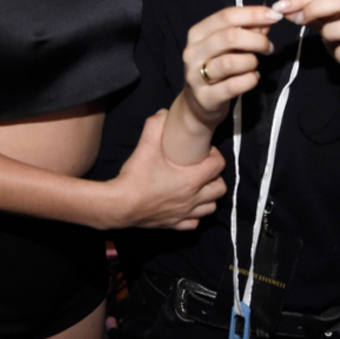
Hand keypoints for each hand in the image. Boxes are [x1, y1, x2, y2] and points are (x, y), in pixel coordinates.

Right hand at [111, 110, 226, 230]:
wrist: (120, 205)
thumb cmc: (135, 177)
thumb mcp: (145, 146)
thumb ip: (155, 125)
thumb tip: (163, 113)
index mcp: (191, 179)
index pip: (218, 166)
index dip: (215, 155)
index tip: (205, 151)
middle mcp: (192, 198)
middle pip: (220, 189)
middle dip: (216, 177)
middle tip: (203, 168)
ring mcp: (184, 213)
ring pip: (210, 208)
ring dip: (208, 197)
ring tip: (198, 187)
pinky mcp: (174, 224)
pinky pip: (193, 223)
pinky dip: (194, 215)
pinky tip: (185, 205)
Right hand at [182, 5, 276, 127]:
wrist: (198, 104)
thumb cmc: (216, 69)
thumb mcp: (227, 47)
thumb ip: (246, 31)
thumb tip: (267, 19)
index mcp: (197, 34)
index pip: (226, 16)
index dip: (253, 13)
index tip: (275, 15)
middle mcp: (193, 52)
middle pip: (229, 37)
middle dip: (257, 40)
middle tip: (268, 47)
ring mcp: (196, 76)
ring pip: (230, 62)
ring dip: (251, 62)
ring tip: (256, 64)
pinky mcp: (205, 97)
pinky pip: (233, 86)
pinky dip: (250, 80)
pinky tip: (253, 78)